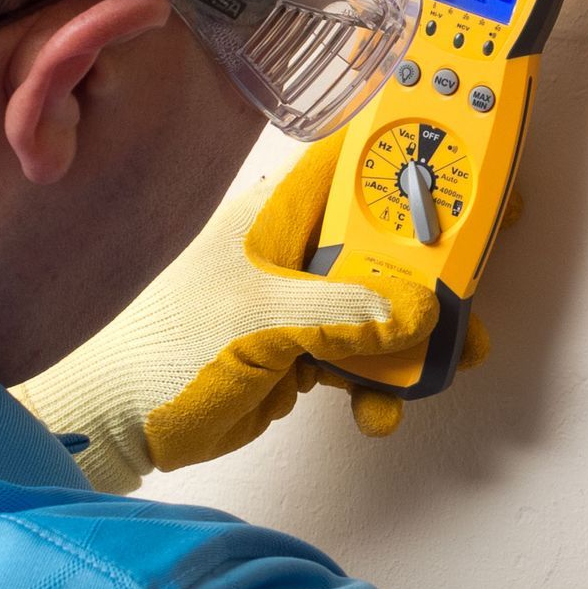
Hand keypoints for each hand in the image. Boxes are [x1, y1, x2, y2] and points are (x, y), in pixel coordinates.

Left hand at [15, 134, 489, 491]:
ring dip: (417, 343)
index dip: (423, 162)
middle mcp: (297, 250)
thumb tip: (417, 311)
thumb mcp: (254, 324)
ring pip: (387, 306)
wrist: (108, 425)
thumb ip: (339, 314)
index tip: (480, 178)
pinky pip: (364, 357)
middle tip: (474, 304)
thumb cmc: (155, 352)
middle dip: (439, 277)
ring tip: (437, 370)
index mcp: (280, 217)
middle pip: (392, 244)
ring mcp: (301, 302)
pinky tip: (376, 410)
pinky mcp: (302, 352)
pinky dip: (381, 383)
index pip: (365, 169)